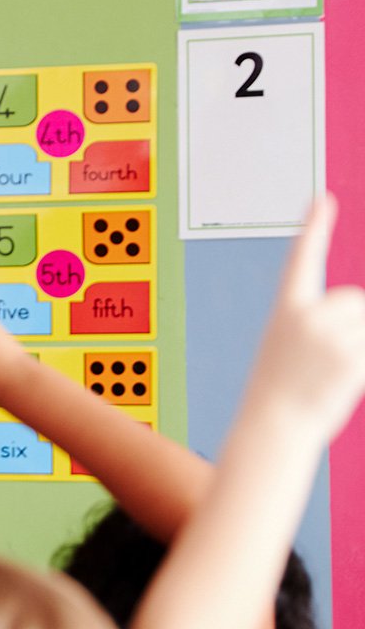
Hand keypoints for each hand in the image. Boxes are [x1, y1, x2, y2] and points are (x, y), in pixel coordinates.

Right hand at [245, 195, 364, 438]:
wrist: (273, 428)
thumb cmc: (281, 391)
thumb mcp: (293, 349)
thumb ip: (325, 324)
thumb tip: (359, 310)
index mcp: (286, 312)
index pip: (301, 261)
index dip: (312, 229)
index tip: (322, 200)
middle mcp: (306, 318)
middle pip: (354, 301)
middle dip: (355, 323)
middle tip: (331, 357)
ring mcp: (329, 337)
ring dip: (361, 346)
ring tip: (333, 375)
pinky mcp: (351, 358)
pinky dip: (364, 363)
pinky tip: (343, 382)